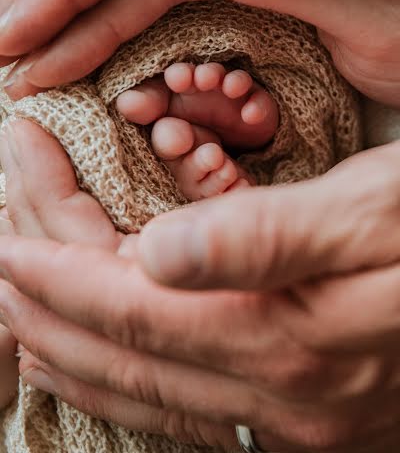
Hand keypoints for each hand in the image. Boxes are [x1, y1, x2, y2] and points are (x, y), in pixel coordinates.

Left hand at [2, 121, 399, 451]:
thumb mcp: (376, 210)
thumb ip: (267, 239)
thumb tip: (157, 255)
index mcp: (287, 336)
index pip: (131, 307)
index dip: (56, 270)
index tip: (3, 233)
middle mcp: (279, 392)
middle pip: (123, 354)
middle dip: (42, 306)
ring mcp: (291, 416)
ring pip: (144, 389)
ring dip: (70, 347)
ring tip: (16, 312)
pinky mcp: (303, 412)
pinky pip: (184, 403)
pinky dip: (124, 377)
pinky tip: (98, 359)